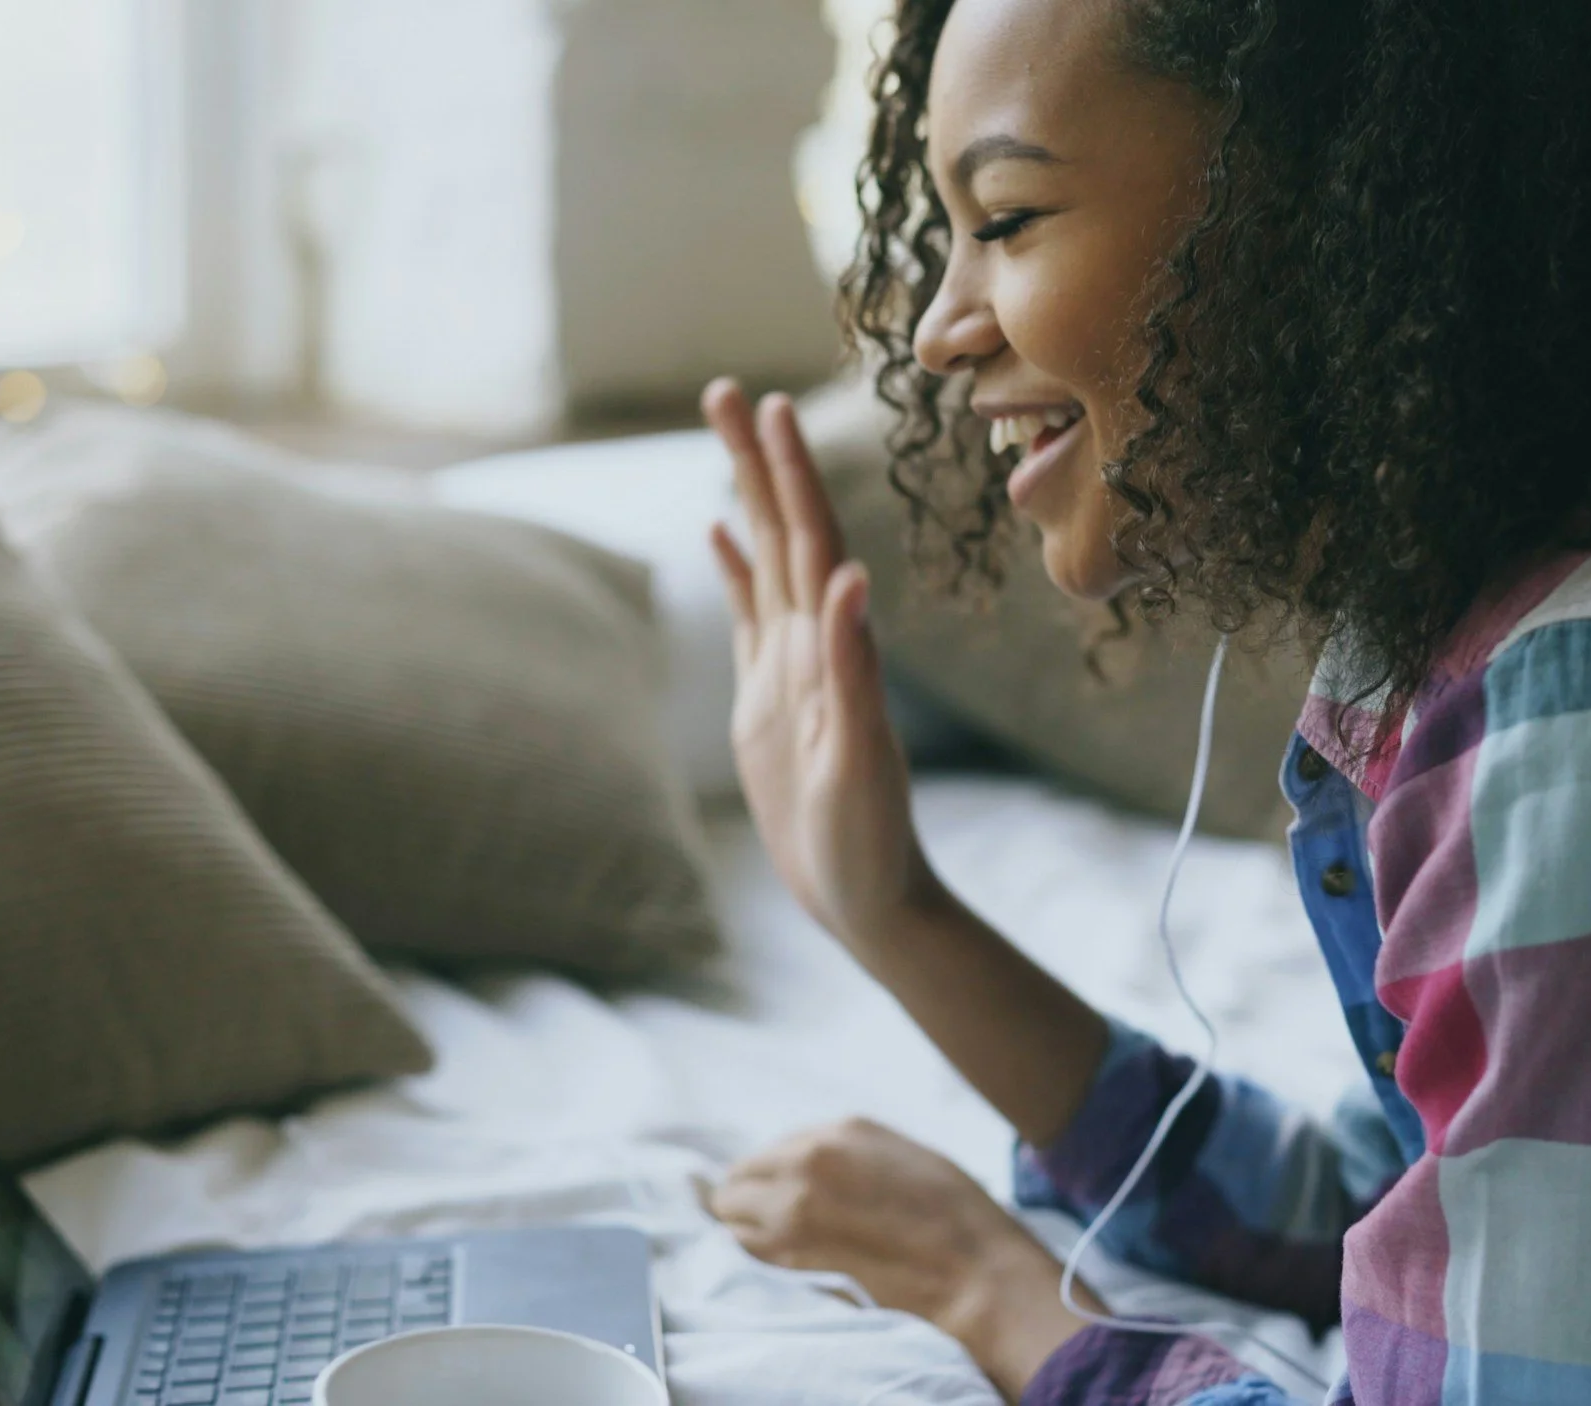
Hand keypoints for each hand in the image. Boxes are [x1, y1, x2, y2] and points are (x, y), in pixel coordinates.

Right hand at [702, 378, 937, 944]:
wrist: (868, 895)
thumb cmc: (870, 837)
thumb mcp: (859, 756)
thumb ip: (856, 668)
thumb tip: (850, 579)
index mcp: (832, 647)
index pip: (808, 540)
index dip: (789, 473)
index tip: (770, 405)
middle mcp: (813, 642)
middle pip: (780, 529)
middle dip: (754, 459)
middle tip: (723, 389)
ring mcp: (789, 666)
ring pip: (764, 558)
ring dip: (747, 494)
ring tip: (723, 432)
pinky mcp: (767, 697)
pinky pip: (750, 614)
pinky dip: (736, 567)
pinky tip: (719, 532)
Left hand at [708, 1117, 1097, 1398]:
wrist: (974, 1270)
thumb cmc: (955, 1214)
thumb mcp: (901, 1155)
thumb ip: (847, 1155)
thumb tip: (808, 1165)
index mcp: (838, 1132)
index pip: (770, 1151)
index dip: (770, 1177)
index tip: (777, 1197)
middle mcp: (805, 1161)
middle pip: (737, 1181)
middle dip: (745, 1201)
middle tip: (765, 1224)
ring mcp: (793, 1208)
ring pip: (731, 1218)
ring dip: (744, 1230)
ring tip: (772, 1246)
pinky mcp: (791, 1255)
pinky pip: (746, 1252)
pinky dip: (753, 1256)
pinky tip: (780, 1263)